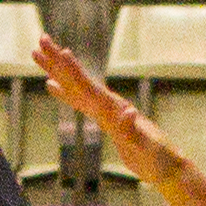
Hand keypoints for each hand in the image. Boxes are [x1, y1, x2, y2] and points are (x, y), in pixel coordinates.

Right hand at [40, 34, 205, 205]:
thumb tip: (128, 110)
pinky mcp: (104, 120)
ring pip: (75, 87)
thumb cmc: (158, 158)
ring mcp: (106, 111)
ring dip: (56, 71)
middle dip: (58, 60)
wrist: (167, 166)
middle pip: (78, 79)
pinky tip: (52, 86)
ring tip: (38, 55)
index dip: (74, 70)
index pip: (88, 86)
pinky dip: (64, 92)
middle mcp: (108, 105)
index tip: (60, 51)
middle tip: (41, 39)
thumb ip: (133, 130)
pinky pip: (78, 102)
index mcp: (113, 109)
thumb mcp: (145, 147)